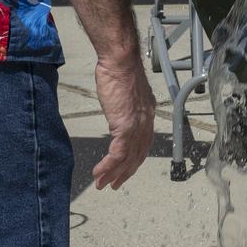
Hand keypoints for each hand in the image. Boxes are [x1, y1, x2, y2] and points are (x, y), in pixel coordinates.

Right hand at [91, 52, 155, 189]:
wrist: (120, 62)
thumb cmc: (120, 70)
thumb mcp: (127, 91)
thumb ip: (126, 104)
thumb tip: (119, 109)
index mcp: (148, 114)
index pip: (144, 143)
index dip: (135, 158)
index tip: (126, 168)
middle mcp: (146, 122)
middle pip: (138, 155)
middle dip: (125, 172)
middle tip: (115, 184)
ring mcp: (136, 125)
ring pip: (127, 158)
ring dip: (114, 174)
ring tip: (103, 184)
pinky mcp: (124, 126)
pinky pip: (117, 153)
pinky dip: (107, 166)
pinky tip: (98, 173)